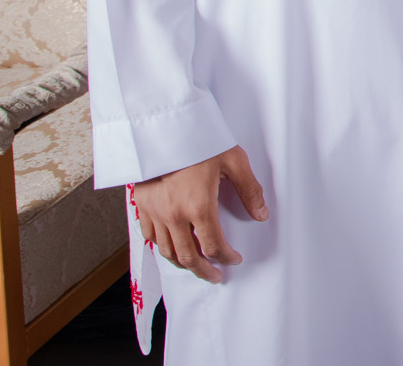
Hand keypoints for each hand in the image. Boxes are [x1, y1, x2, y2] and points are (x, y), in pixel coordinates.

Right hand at [132, 145, 266, 283]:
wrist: (162, 127)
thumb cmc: (199, 140)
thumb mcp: (233, 160)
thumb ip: (249, 190)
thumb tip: (261, 214)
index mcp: (198, 206)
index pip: (214, 246)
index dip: (226, 257)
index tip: (234, 259)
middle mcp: (174, 215)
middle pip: (188, 257)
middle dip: (204, 270)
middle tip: (215, 276)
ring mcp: (154, 212)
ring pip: (166, 251)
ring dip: (182, 264)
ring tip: (195, 267)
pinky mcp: (141, 205)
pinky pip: (149, 237)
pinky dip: (161, 248)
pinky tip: (171, 248)